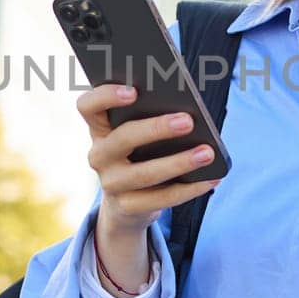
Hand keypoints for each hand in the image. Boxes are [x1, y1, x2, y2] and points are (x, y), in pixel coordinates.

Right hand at [77, 84, 220, 291]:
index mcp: (99, 127)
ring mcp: (110, 183)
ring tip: (207, 152)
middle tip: (187, 121)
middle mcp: (99, 155)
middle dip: (156, 129)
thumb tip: (186, 108)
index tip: (134, 91)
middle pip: (122, 138)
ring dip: (179, 162)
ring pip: (144, 173)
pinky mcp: (128, 207)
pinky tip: (210, 178)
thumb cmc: (141, 154)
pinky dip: (189, 188)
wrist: (128, 204)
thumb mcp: (139, 133)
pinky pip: (161, 198)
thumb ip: (152, 115)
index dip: (106, 96)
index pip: (88, 106)